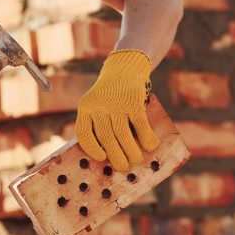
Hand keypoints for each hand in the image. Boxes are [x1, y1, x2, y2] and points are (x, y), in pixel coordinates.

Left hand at [75, 49, 159, 171]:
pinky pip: (139, 123)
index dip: (92, 149)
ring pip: (122, 133)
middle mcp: (98, 104)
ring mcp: (116, 101)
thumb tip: (111, 157)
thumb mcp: (97, 104)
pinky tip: (151, 145)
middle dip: (116, 156)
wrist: (125, 67)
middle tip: (123, 167)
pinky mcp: (133, 99)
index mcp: (85, 107)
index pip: (84, 133)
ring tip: (136, 160)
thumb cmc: (111, 94)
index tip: (102, 159)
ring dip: (131, 150)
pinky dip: (146, 137)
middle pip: (105, 136)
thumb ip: (99, 124)